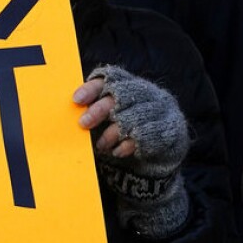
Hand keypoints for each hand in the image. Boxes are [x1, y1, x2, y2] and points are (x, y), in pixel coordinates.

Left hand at [74, 65, 191, 237]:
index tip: (76, 100)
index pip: (113, 77)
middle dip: (100, 109)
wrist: (155, 165)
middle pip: (123, 94)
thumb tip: (70, 112)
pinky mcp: (173, 130)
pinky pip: (147, 135)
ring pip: (135, 115)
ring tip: (101, 145)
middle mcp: (151, 94)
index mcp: (133, 86)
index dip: (94, 87)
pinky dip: (129, 144)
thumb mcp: (108, 123)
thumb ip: (94, 113)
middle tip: (83, 123)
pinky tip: (118, 152)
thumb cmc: (124, 139)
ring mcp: (165, 111)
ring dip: (113, 132)